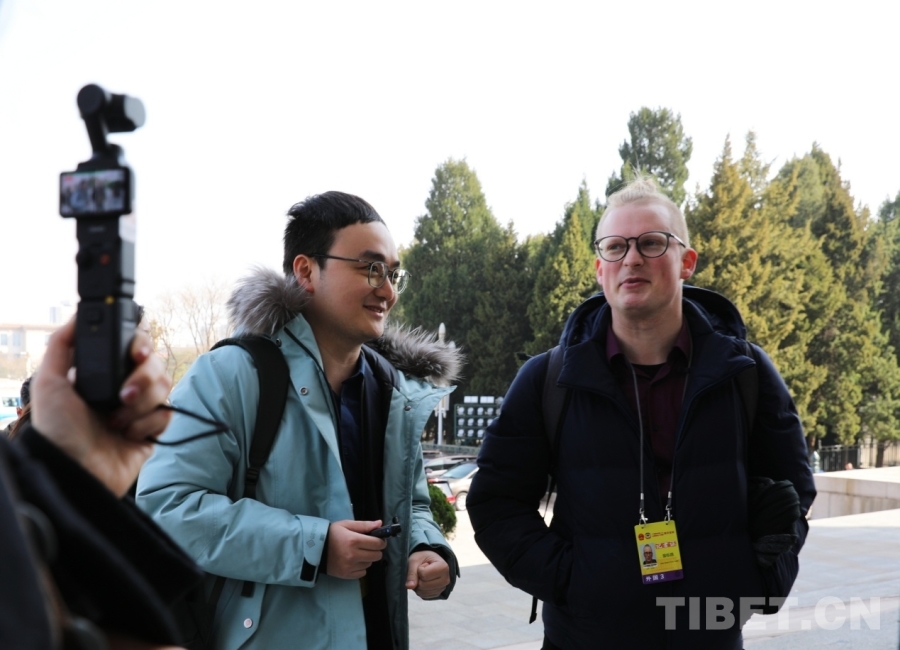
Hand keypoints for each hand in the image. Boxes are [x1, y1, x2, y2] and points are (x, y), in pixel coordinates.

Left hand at [30, 318, 172, 496]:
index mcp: (104, 373)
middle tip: (124, 394)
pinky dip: (148, 423)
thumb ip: (61, 344)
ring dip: (143, 402)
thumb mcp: (49, 382)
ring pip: (165, 386)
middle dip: (143, 377)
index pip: (135, 345)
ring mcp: (140, 409)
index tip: (136, 354)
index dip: (141, 344)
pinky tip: (128, 434)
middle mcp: (124, 387)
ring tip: (118, 420)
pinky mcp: (152, 430)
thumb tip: (78, 315)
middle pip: (155, 363)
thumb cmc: (57, 431)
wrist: (74, 471)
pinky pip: (168, 414)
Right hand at [326, 520, 386, 578]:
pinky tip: (354, 561)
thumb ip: (364, 525)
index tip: (379, 540)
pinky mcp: (346, 575)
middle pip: (376, 555)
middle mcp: (353, 555)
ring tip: (359, 553)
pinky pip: (362, 573)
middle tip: (369, 546)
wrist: (315, 549)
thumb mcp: (346, 525)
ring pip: (370, 564)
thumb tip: (380, 524)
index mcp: (354, 540)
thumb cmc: (332, 534)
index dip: (381, 541)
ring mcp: (350, 566)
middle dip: (376, 550)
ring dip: (368, 558)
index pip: (377, 544)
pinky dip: (361, 567)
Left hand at [406, 550, 449, 598]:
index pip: (424, 574)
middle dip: (418, 578)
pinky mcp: (437, 594)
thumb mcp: (415, 560)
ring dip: (417, 585)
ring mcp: (442, 588)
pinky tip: (424, 581)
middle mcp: (446, 580)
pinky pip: (423, 596)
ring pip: (422, 592)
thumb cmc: (423, 558)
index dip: (419, 569)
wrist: (429, 561)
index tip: (424, 564)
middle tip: (422, 570)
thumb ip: (411, 572)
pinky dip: (420, 590)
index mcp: (443, 567)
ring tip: (423, 576)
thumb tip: (410, 586)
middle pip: (423, 585)